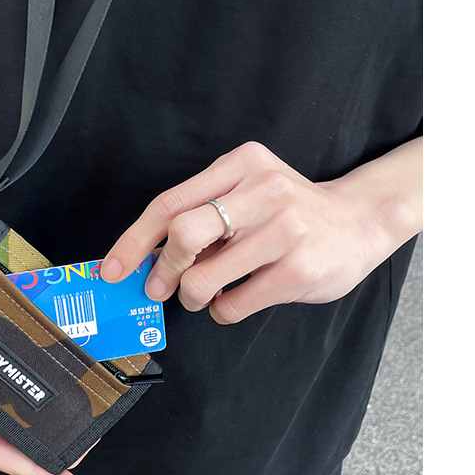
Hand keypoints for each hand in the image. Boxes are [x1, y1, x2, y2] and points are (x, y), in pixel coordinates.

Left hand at [101, 141, 418, 323]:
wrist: (361, 220)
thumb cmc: (290, 210)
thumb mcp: (246, 192)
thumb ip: (200, 213)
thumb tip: (144, 256)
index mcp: (241, 165)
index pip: (169, 203)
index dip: (133, 242)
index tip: (113, 269)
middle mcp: (264, 190)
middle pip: (182, 234)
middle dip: (163, 269)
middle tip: (162, 286)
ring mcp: (285, 231)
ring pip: (203, 278)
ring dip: (193, 296)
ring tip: (206, 292)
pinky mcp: (299, 271)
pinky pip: (232, 304)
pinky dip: (222, 309)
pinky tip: (236, 297)